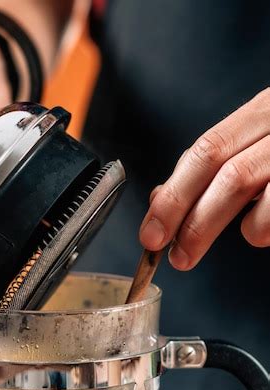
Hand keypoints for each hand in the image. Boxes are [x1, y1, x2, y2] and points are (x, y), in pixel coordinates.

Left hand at [139, 88, 269, 268]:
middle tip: (178, 257)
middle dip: (193, 221)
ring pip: (250, 184)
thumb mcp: (257, 146)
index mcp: (264, 111)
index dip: (173, 196)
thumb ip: (214, 169)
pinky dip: (268, 226)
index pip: (204, 151)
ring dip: (235, 227)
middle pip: (225, 173)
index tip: (152, 233)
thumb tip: (161, 201)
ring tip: (247, 235)